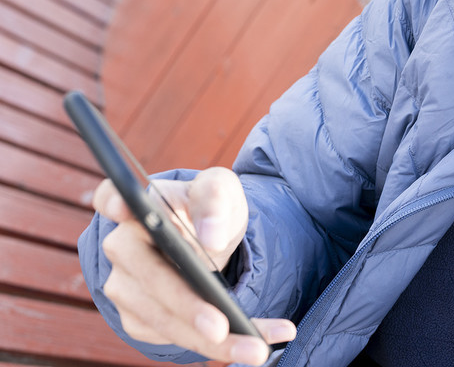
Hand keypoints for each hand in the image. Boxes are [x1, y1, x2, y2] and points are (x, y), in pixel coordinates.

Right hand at [93, 167, 296, 363]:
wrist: (210, 237)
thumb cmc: (210, 208)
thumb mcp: (221, 191)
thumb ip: (216, 200)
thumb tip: (209, 238)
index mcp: (138, 205)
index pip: (110, 196)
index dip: (113, 201)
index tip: (122, 207)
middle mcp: (122, 247)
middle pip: (149, 280)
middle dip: (187, 307)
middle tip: (222, 327)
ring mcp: (125, 286)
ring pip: (164, 321)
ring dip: (211, 341)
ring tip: (257, 348)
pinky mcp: (139, 318)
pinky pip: (176, 338)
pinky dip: (217, 346)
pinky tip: (251, 343)